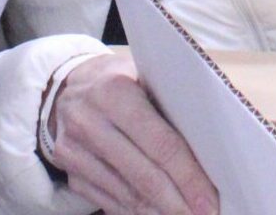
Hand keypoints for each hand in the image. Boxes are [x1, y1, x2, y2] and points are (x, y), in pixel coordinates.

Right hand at [47, 52, 218, 214]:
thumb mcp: (142, 76)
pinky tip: (156, 213)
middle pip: (144, 176)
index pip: (160, 143)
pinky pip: (108, 202)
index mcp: (113, 92)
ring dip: (159, 212)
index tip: (209, 200)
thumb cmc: (118, 81)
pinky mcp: (69, 172)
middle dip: (178, 202)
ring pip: (127, 194)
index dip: (188, 176)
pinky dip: (136, 212)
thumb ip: (168, 106)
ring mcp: (74, 150)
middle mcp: (88, 121)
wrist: (65, 86)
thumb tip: (210, 153)